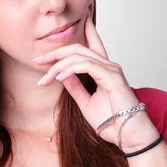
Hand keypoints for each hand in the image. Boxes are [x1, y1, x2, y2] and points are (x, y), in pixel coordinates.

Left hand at [33, 10, 158, 150]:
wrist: (127, 136)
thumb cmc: (112, 122)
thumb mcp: (85, 102)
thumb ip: (75, 87)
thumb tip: (62, 74)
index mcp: (104, 70)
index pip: (92, 43)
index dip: (83, 30)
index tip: (62, 31)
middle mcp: (108, 66)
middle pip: (78, 48)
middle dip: (56, 52)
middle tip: (38, 60)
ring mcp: (111, 69)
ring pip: (79, 56)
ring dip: (58, 65)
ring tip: (45, 77)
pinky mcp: (112, 76)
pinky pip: (86, 65)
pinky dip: (69, 69)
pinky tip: (59, 76)